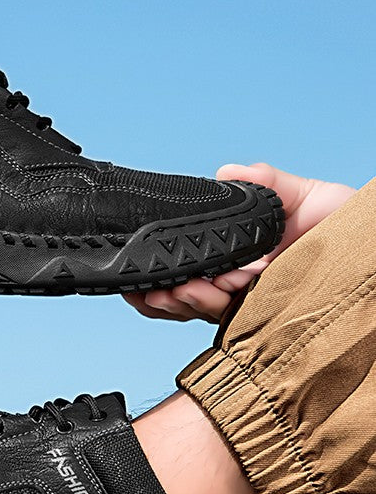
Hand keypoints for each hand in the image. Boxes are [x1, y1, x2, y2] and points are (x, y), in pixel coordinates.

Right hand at [123, 163, 355, 322]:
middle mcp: (241, 286)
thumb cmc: (349, 230)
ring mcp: (252, 306)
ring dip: (186, 301)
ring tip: (187, 289)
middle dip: (166, 295)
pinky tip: (215, 289)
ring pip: (202, 313)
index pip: (192, 268)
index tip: (145, 273)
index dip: (163, 272)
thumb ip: (266, 182)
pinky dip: (215, 306)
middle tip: (157, 289)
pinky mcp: (268, 320)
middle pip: (186, 298)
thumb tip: (226, 172)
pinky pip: (230, 321)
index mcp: (241, 257)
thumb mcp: (305, 196)